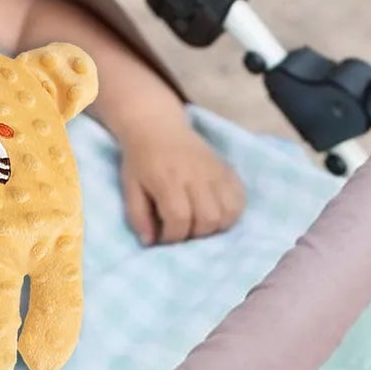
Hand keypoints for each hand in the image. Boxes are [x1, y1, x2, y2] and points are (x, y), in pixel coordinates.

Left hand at [118, 118, 245, 245]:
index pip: (179, 218)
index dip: (172, 236)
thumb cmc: (141, 160)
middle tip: (183, 230)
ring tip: (201, 224)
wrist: (157, 127)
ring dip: (216, 226)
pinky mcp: (226, 169)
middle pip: (208, 219)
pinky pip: (240, 198)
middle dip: (195, 234)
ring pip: (228, 212)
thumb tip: (150, 242)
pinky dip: (231, 212)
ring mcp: (214, 172)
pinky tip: (216, 213)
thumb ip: (138, 216)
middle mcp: (195, 176)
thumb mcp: (130, 187)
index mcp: (168, 180)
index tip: (164, 237)